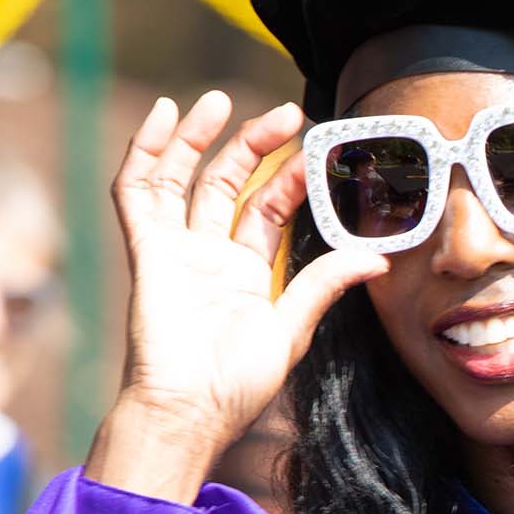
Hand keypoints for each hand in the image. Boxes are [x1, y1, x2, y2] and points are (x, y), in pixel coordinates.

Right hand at [89, 92, 387, 500]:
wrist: (192, 412)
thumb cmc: (238, 385)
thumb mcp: (293, 328)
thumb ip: (325, 285)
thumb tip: (376, 258)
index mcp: (245, 274)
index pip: (267, 209)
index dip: (289, 178)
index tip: (314, 149)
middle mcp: (208, 256)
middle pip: (227, 185)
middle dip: (252, 146)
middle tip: (285, 112)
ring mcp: (175, 251)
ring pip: (182, 179)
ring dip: (198, 138)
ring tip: (221, 101)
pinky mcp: (146, 252)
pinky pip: (138, 193)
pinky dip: (145, 153)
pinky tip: (162, 115)